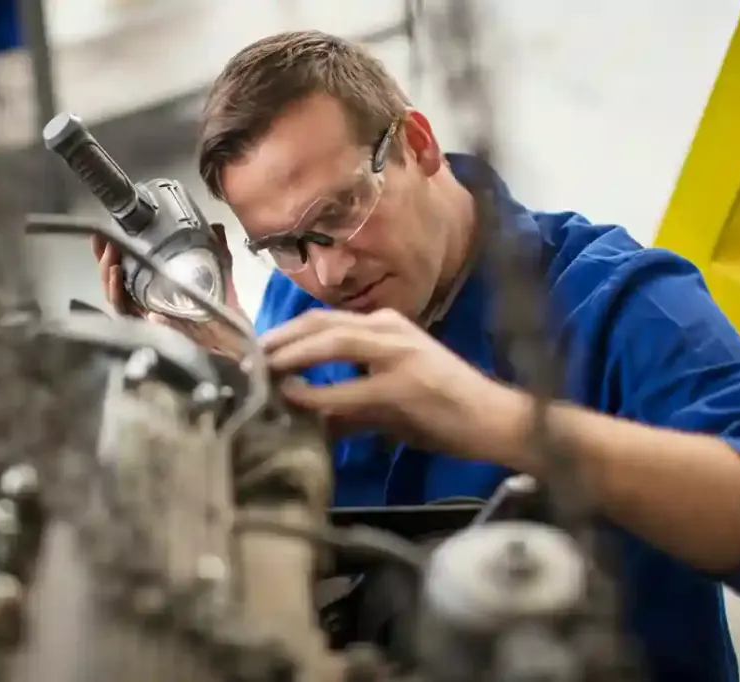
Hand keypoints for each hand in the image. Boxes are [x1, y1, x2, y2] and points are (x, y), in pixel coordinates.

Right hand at [92, 223, 250, 357]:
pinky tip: (117, 273)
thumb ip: (218, 252)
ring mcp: (143, 317)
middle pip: (114, 279)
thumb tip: (216, 227)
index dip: (116, 250)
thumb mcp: (221, 277)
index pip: (130, 267)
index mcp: (159, 289)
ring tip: (110, 251)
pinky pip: (123, 311)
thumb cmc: (224, 315)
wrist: (233, 343)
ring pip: (114, 293)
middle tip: (101, 238)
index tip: (109, 231)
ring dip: (108, 270)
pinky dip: (116, 291)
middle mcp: (146, 303)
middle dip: (104, 257)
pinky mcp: (144, 329)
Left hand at [261, 308, 500, 452]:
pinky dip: (318, 394)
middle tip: (246, 357)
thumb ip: (347, 404)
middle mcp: (389, 328)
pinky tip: (296, 399)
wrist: (493, 420)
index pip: (323, 320)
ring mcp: (398, 353)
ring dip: (291, 354)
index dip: (284, 333)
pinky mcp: (404, 385)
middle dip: (279, 338)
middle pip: (320, 321)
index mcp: (385, 326)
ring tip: (262, 368)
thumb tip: (306, 419)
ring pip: (332, 340)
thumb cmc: (443, 409)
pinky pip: (349, 389)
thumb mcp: (387, 399)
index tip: (253, 350)